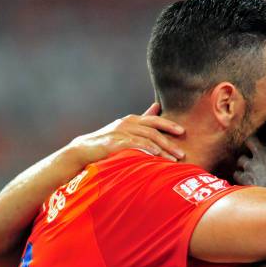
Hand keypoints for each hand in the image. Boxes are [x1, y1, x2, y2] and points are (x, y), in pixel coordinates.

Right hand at [67, 103, 184, 164]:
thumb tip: (157, 106)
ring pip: (146, 139)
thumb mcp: (126, 129)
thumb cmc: (107, 141)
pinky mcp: (114, 142)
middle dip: (169, 141)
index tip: (182, 131)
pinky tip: (156, 157)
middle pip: (153, 130)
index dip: (169, 125)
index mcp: (132, 120)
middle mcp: (127, 123)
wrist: (83, 150)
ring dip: (162, 150)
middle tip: (182, 153)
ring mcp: (120, 132)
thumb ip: (142, 119)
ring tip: (173, 160)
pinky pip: (135, 145)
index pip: (154, 120)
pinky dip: (147, 150)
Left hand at [233, 127, 265, 190]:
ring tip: (251, 164)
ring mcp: (251, 168)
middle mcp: (262, 156)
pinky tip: (245, 177)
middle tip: (258, 144)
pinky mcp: (245, 181)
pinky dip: (240, 174)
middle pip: (251, 140)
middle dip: (253, 140)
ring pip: (242, 158)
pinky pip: (237, 174)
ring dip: (246, 160)